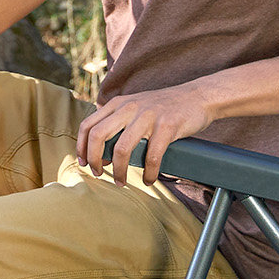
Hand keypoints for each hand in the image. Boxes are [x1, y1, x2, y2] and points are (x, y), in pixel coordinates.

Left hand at [76, 80, 222, 185]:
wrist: (198, 97)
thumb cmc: (165, 107)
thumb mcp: (135, 106)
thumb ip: (118, 120)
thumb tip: (101, 150)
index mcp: (117, 104)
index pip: (88, 125)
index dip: (80, 146)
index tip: (83, 163)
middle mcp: (129, 107)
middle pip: (98, 136)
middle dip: (94, 159)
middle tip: (98, 174)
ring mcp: (148, 116)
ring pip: (122, 149)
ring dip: (119, 170)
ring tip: (121, 181)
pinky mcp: (167, 126)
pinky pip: (152, 155)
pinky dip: (148, 172)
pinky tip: (149, 179)